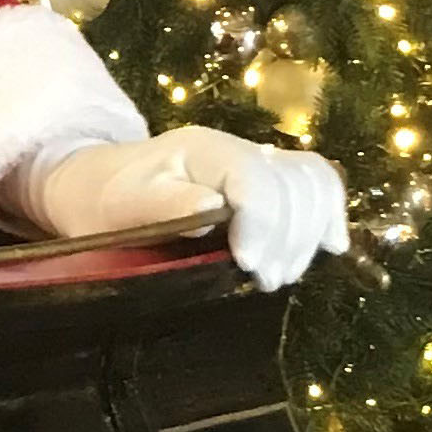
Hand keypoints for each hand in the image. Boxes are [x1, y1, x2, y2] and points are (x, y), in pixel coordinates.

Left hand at [29, 127, 348, 292]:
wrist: (103, 186)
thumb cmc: (108, 200)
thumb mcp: (122, 204)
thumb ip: (166, 205)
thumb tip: (211, 208)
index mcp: (205, 151)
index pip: (256, 180)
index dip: (262, 224)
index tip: (248, 266)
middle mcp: (241, 151)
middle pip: (294, 185)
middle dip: (286, 239)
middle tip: (262, 280)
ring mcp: (260, 165)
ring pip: (313, 185)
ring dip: (307, 236)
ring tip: (277, 275)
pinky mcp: (272, 185)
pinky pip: (318, 187)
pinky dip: (329, 216)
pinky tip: (329, 247)